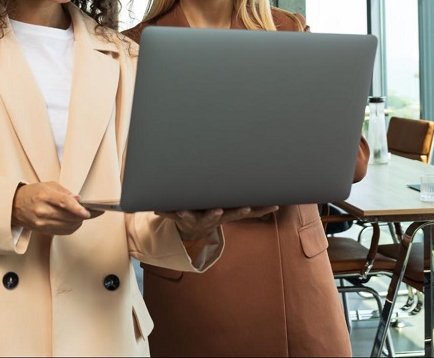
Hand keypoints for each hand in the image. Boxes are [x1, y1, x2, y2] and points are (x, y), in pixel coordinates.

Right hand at [11, 182, 102, 235]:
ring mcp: (42, 223)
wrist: (14, 206)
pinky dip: (72, 227)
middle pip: (68, 216)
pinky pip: (63, 232)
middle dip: (83, 215)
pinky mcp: (43, 231)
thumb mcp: (48, 185)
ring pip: (68, 226)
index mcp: (44, 195)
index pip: (63, 203)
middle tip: (92, 211)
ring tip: (82, 215)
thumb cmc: (32, 193)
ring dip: (79, 221)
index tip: (88, 212)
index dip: (78, 208)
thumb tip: (78, 199)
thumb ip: (64, 192)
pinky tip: (74, 221)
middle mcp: (42, 210)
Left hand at [156, 206, 279, 241]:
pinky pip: (167, 213)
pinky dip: (162, 211)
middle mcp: (207, 218)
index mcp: (222, 215)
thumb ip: (254, 208)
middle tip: (218, 210)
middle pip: (213, 217)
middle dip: (214, 214)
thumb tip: (278, 204)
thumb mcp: (231, 212)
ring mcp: (191, 218)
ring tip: (180, 210)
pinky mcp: (175, 215)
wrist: (191, 230)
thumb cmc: (214, 213)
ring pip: (188, 216)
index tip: (247, 208)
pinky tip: (155, 208)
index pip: (235, 214)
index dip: (241, 212)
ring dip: (184, 213)